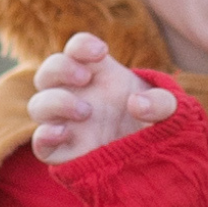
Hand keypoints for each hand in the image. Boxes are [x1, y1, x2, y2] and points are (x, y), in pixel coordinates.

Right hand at [28, 33, 176, 163]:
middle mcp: (75, 96)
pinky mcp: (63, 153)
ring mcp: (66, 124)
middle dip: (61, 68)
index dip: (82, 45)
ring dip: (56, 102)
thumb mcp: (169, 110)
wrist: (155, 161)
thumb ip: (161, 102)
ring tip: (86, 111)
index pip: (76, 49)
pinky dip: (43, 137)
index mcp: (97, 76)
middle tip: (85, 78)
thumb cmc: (156, 126)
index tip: (102, 52)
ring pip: (38, 106)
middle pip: (48, 72)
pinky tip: (63, 133)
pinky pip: (40, 145)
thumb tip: (136, 104)